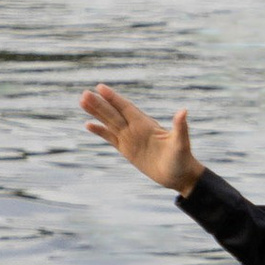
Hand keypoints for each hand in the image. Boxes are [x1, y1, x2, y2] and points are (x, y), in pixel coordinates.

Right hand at [81, 83, 203, 195]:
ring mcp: (130, 138)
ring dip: (96, 113)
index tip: (101, 88)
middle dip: (99, 104)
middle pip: (114, 113)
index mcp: (146, 125)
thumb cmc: (183, 159)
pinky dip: (100, 131)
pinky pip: (110, 138)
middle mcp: (136, 129)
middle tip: (84, 93)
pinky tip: (88, 124)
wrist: (180, 176)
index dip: (114, 98)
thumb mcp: (181, 144)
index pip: (127, 108)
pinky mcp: (127, 150)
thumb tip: (183, 111)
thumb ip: (180, 128)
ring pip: (109, 122)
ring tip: (82, 101)